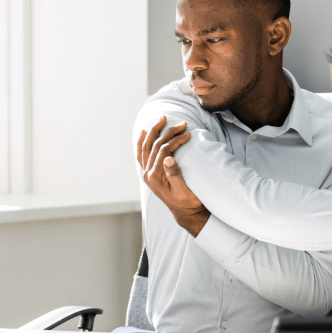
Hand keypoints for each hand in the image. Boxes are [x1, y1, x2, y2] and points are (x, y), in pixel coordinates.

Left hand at [137, 116, 210, 235]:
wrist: (185, 214)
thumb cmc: (189, 203)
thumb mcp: (185, 192)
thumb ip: (175, 175)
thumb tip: (168, 158)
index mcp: (155, 178)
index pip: (163, 151)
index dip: (176, 140)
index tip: (188, 133)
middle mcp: (147, 174)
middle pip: (154, 146)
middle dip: (168, 132)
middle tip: (182, 124)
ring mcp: (146, 173)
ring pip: (146, 146)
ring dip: (154, 131)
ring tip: (162, 119)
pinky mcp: (149, 173)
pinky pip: (142, 153)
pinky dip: (142, 141)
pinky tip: (145, 132)